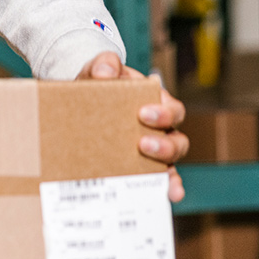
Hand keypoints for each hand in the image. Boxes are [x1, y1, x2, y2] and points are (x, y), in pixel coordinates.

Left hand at [76, 52, 188, 202]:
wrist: (81, 101)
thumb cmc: (97, 85)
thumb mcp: (97, 71)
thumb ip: (103, 65)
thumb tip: (106, 71)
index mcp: (155, 103)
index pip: (172, 109)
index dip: (164, 112)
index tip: (144, 113)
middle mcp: (159, 129)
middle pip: (177, 140)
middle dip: (164, 144)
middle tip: (143, 144)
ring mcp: (152, 150)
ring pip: (172, 162)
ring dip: (167, 169)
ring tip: (159, 176)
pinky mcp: (141, 166)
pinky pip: (159, 179)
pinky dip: (167, 187)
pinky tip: (167, 194)